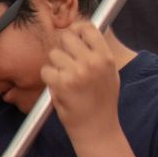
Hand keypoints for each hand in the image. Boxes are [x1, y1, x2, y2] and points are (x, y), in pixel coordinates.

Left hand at [41, 21, 121, 137]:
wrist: (97, 128)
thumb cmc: (103, 101)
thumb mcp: (110, 73)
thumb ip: (98, 53)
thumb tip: (81, 32)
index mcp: (106, 57)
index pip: (87, 28)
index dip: (77, 30)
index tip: (73, 38)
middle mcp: (92, 62)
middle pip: (66, 37)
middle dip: (63, 48)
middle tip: (66, 62)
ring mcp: (76, 72)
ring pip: (53, 54)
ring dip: (55, 65)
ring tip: (65, 78)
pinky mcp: (61, 84)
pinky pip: (46, 70)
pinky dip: (49, 78)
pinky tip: (59, 87)